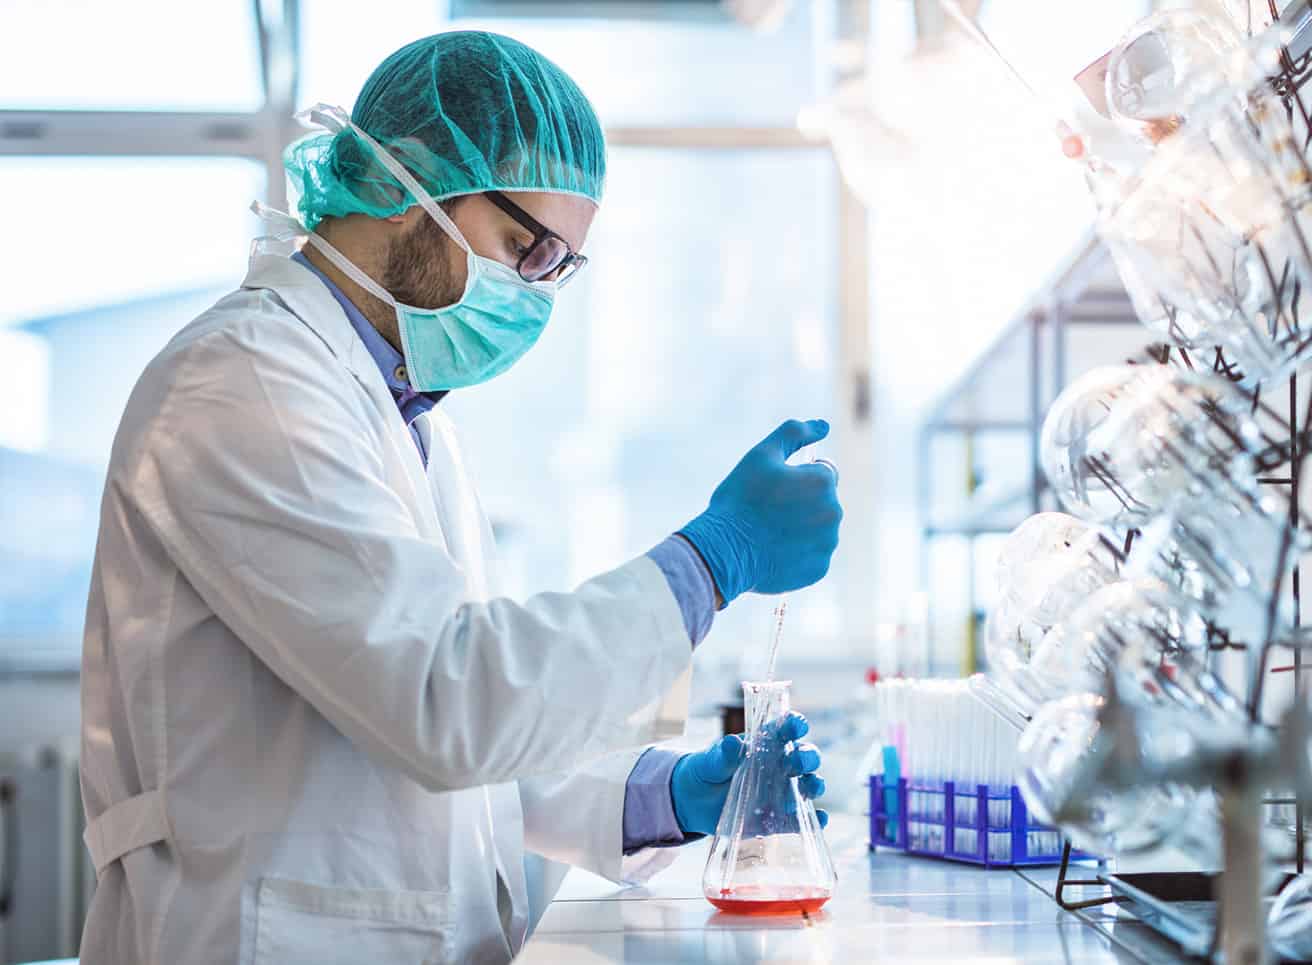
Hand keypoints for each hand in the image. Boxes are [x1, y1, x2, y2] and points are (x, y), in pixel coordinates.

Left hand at [669, 712, 827, 837]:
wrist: (695, 801)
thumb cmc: (707, 771)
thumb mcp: (711, 761)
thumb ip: (723, 754)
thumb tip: (732, 743)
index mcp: (766, 744)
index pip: (786, 729)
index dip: (795, 725)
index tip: (796, 726)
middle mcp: (780, 766)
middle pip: (804, 757)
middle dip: (807, 757)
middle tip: (798, 763)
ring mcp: (781, 792)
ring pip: (807, 786)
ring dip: (814, 785)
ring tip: (810, 788)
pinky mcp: (777, 818)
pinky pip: (799, 820)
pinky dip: (813, 820)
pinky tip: (820, 819)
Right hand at [679, 419, 842, 605]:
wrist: (723, 552)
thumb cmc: (740, 499)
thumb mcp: (761, 455)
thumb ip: (795, 432)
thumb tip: (824, 426)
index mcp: (823, 482)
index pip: (821, 473)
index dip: (796, 478)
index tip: (773, 489)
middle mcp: (834, 513)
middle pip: (822, 501)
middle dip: (801, 503)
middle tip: (768, 512)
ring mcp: (827, 544)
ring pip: (818, 528)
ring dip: (801, 527)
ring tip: (769, 532)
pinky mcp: (819, 569)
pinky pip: (812, 554)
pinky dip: (797, 552)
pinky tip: (774, 551)